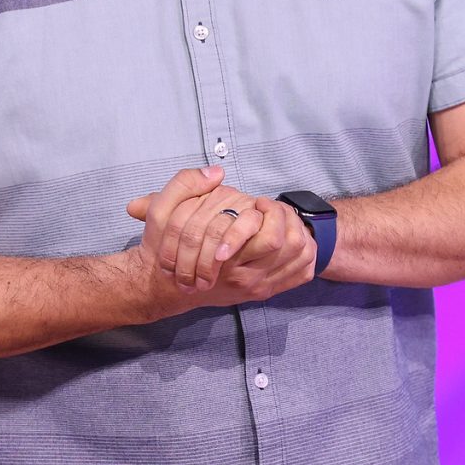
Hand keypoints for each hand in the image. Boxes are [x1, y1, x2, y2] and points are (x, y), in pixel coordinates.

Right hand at [124, 169, 314, 308]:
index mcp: (228, 261)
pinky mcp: (267, 291)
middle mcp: (248, 279)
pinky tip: (288, 238)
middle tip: (272, 208)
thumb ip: (184, 185)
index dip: (272, 211)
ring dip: (298, 231)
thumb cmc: (166, 249)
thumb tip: (217, 172)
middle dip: (288, 218)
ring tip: (280, 219)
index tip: (258, 202)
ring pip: (300, 257)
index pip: (273, 238)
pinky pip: (301, 273)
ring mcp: (259, 288)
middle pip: (291, 246)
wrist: (167, 287)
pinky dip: (304, 253)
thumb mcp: (160, 212)